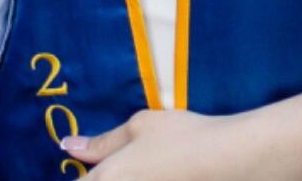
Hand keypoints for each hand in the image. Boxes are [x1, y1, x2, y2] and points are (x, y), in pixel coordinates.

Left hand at [60, 109, 272, 179]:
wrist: (232, 161)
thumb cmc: (183, 138)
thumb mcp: (140, 126)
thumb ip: (101, 141)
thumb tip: (69, 146)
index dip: (86, 178)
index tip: (96, 170)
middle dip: (107, 179)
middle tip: (137, 166)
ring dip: (133, 179)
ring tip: (153, 170)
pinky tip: (169, 176)